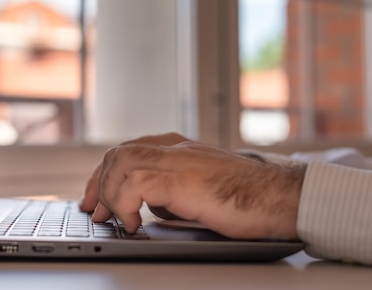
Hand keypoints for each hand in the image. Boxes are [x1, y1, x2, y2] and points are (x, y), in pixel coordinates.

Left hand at [79, 133, 305, 239]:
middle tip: (93, 211)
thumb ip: (172, 191)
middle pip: (118, 154)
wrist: (278, 196)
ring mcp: (176, 159)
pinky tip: (134, 224)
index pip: (128, 151)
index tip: (95, 197)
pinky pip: (134, 184)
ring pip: (120, 163)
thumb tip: (149, 208)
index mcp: (177, 147)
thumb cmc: (246, 197)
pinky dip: (125, 205)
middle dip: (98, 183)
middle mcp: (173, 147)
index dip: (105, 174)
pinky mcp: (179, 177)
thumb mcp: (199, 190)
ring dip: (109, 193)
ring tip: (114, 219)